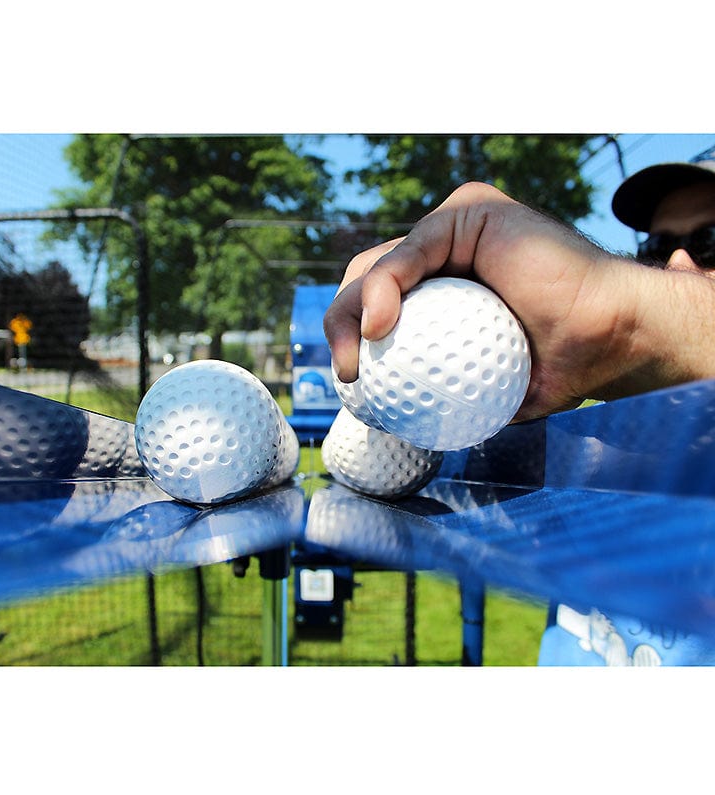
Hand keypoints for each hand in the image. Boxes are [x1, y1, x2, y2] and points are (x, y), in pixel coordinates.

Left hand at [323, 182, 714, 419]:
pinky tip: (377, 327)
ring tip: (357, 360)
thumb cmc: (557, 367)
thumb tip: (397, 423)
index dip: (351, 340)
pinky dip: (385, 287)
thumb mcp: (481, 388)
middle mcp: (445, 254)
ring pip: (378, 264)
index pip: (378, 307)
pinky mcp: (469, 214)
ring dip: (350, 312)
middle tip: (348, 376)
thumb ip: (439, 391)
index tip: (353, 387)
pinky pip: (412, 250)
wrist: (611, 342)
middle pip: (367, 282)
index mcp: (443, 290)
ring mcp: (455, 230)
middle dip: (341, 326)